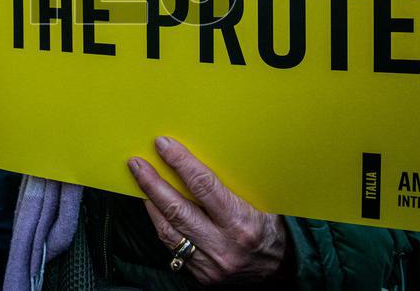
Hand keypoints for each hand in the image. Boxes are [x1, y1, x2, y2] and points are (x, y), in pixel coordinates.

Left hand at [128, 137, 286, 284]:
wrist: (282, 272)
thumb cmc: (273, 231)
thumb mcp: (263, 204)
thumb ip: (233, 186)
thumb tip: (200, 157)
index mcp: (242, 222)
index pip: (203, 185)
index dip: (180, 162)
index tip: (163, 145)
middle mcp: (223, 246)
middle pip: (177, 209)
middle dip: (152, 183)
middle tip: (137, 163)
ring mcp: (209, 264)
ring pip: (168, 231)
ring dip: (150, 203)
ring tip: (140, 182)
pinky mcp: (200, 276)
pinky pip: (172, 247)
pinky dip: (161, 225)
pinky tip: (154, 208)